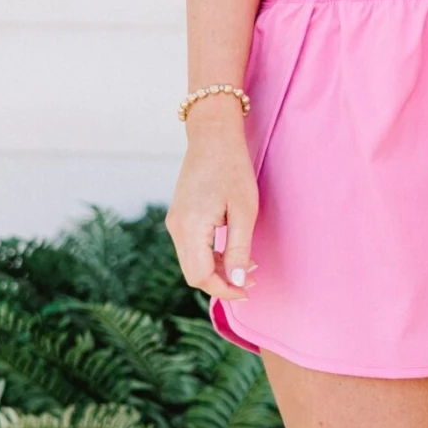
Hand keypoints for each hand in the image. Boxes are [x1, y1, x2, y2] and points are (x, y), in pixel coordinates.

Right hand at [165, 101, 258, 302]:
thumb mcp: (244, 211)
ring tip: (248, 263)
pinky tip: (232, 250)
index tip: (248, 291)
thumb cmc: (232, 169)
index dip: (224, 290)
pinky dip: (211, 256)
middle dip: (222, 282)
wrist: (212, 137)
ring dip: (218, 269)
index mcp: (191, 227)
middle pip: (194, 273)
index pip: (200, 276)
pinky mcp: (179, 217)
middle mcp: (176, 228)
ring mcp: (174, 222)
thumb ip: (240, 249)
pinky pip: (191, 248)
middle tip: (252, 279)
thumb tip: (239, 282)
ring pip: (192, 262)